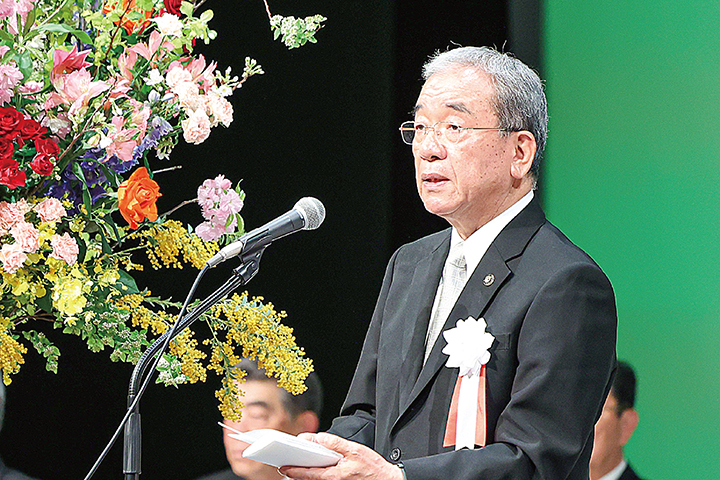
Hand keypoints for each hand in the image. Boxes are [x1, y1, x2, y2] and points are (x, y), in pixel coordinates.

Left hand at [280, 433, 402, 479]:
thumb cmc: (373, 467)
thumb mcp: (354, 450)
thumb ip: (334, 443)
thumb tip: (317, 438)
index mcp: (336, 475)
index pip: (310, 473)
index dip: (295, 470)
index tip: (284, 466)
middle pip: (310, 478)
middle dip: (297, 473)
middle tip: (285, 466)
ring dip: (306, 474)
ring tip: (296, 466)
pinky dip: (316, 475)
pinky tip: (314, 469)